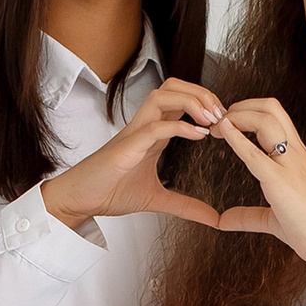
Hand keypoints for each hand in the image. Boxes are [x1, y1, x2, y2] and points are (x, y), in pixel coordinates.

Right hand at [42, 80, 226, 228]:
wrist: (80, 200)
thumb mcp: (157, 199)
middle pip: (174, 86)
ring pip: (164, 95)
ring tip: (212, 120)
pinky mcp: (128, 146)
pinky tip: (199, 135)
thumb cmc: (110, 192)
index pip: (180, 99)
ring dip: (192, 101)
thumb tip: (214, 219)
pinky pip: (155, 125)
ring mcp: (135, 132)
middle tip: (222, 115)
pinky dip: (180, 126)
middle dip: (201, 93)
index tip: (225, 122)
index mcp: (153, 132)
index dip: (205, 102)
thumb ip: (186, 206)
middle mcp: (145, 125)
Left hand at [207, 99, 305, 270]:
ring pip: (265, 119)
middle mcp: (295, 154)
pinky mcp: (280, 182)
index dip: (249, 112)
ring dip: (237, 116)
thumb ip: (248, 216)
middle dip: (241, 106)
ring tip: (218, 126)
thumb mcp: (274, 219)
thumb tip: (223, 220)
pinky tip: (223, 132)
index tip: (228, 122)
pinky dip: (236, 138)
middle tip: (218, 121)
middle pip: (270, 108)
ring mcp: (290, 165)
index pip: (275, 117)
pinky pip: (255, 153)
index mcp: (297, 157)